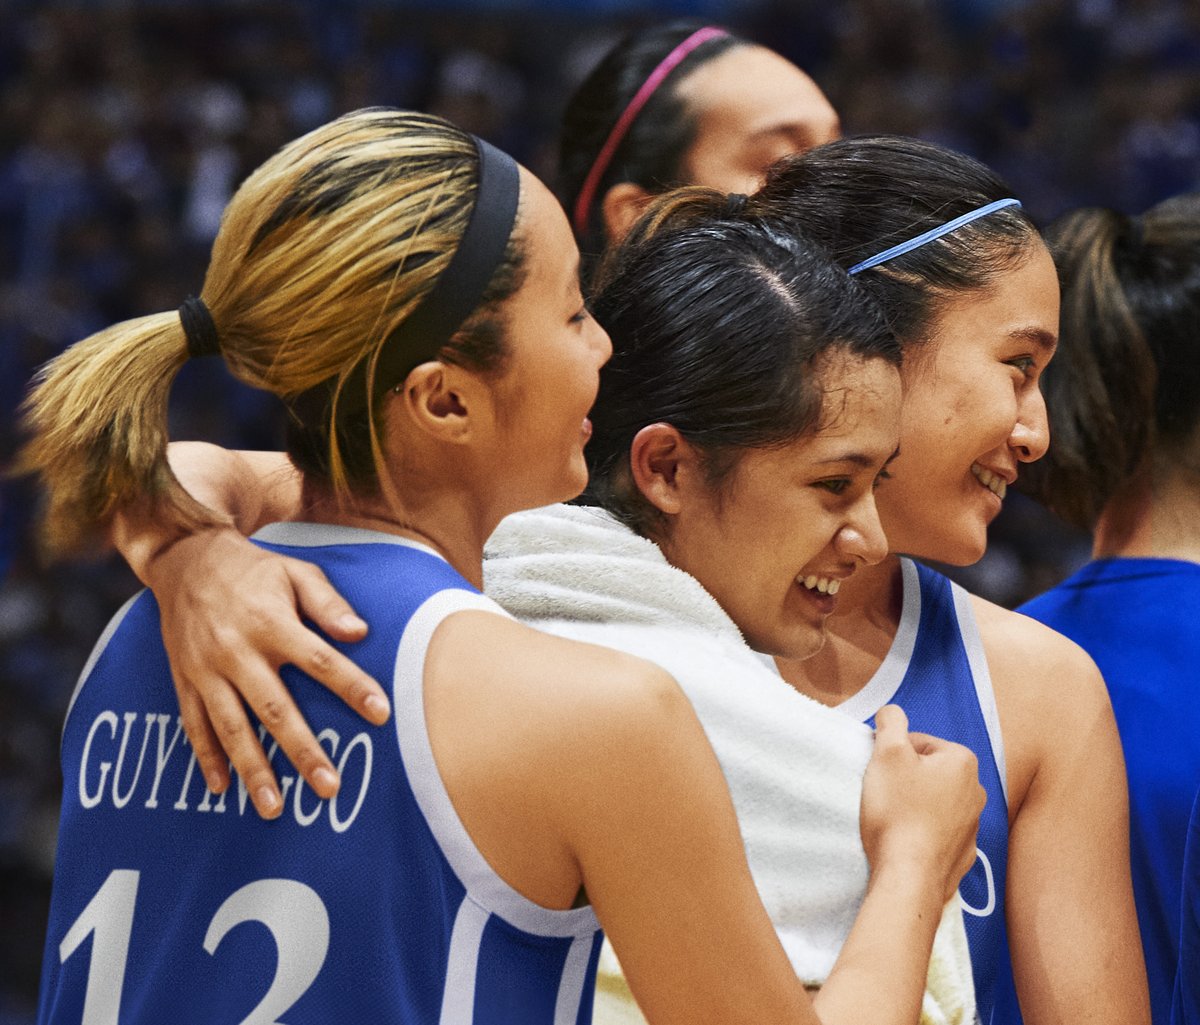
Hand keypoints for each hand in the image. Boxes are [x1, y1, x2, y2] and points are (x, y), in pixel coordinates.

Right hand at [143, 528, 390, 817]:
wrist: (186, 560)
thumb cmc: (255, 570)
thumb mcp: (295, 572)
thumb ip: (328, 602)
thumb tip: (360, 632)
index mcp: (272, 623)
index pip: (320, 661)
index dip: (351, 687)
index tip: (381, 714)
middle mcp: (238, 651)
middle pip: (276, 709)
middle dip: (303, 751)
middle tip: (330, 787)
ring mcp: (207, 670)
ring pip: (231, 727)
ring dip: (253, 769)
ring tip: (274, 807)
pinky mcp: (185, 680)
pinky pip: (194, 724)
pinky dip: (206, 758)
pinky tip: (221, 788)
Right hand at [861, 705, 983, 902]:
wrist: (910, 875)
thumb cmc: (899, 811)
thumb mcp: (887, 753)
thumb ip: (891, 722)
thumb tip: (892, 712)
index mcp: (962, 761)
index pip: (919, 742)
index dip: (893, 754)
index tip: (881, 772)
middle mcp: (976, 790)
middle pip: (929, 771)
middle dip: (906, 778)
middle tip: (885, 793)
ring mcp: (973, 824)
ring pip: (934, 801)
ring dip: (914, 804)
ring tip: (893, 818)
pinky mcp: (964, 852)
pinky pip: (938, 830)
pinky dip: (922, 831)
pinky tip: (905, 839)